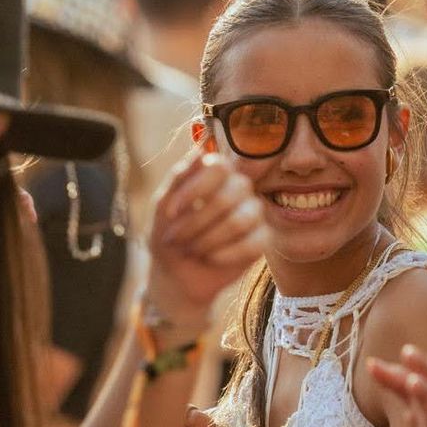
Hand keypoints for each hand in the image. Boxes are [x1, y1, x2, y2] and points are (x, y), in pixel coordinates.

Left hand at [146, 152, 269, 324]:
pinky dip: (225, 254)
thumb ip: (179, 177)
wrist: (176, 275)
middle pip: (227, 197)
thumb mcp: (163, 207)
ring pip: (240, 221)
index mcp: (217, 173)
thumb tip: (201, 151)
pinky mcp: (263, 239)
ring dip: (207, 240)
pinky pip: (253, 243)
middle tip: (175, 239)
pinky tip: (210, 259)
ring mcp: (254, 212)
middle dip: (195, 223)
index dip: (194, 190)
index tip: (171, 213)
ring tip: (191, 250)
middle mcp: (239, 187)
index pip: (218, 167)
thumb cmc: (169, 235)